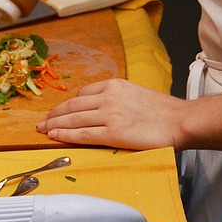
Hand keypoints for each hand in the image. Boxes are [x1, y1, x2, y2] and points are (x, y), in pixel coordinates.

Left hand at [37, 79, 186, 149]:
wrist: (179, 121)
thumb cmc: (164, 111)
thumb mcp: (136, 94)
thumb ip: (118, 99)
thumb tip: (104, 109)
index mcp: (115, 85)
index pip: (83, 93)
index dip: (67, 104)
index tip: (59, 110)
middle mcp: (108, 97)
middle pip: (73, 106)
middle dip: (54, 114)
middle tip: (41, 121)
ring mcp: (109, 115)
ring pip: (73, 119)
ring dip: (54, 124)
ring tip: (42, 129)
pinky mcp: (112, 133)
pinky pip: (81, 134)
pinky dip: (64, 135)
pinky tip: (54, 136)